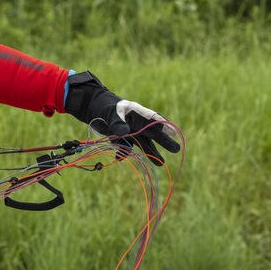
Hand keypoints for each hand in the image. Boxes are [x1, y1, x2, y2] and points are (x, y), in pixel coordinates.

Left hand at [64, 71, 180, 164]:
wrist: (94, 110)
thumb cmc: (106, 106)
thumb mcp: (112, 112)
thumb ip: (117, 122)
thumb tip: (124, 133)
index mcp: (139, 114)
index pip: (154, 120)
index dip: (164, 126)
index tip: (174, 132)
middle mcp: (139, 124)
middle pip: (154, 134)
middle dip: (164, 142)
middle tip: (176, 149)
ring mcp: (133, 133)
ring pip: (144, 144)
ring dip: (151, 154)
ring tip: (160, 163)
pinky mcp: (124, 140)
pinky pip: (127, 149)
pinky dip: (123, 153)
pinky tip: (119, 157)